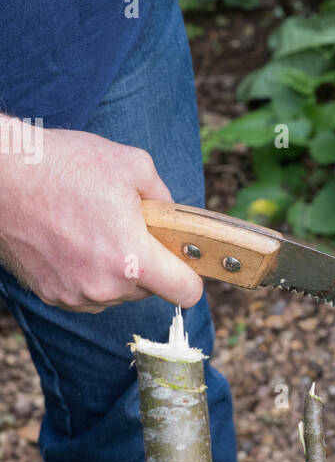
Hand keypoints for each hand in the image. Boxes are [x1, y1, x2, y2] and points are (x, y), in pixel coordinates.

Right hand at [0, 124, 203, 312]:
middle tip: (124, 225)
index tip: (182, 260)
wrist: (1, 177)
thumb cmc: (64, 166)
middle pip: (149, 289)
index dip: (190, 275)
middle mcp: (105, 288)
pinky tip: (72, 241)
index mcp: (133, 260)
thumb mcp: (134, 165)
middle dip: (146, 261)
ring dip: (115, 269)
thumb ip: (165, 198)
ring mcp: (75, 296)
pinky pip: (87, 292)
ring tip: (93, 228)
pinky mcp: (51, 295)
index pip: (185, 292)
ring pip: (116, 292)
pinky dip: (87, 273)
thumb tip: (173, 218)